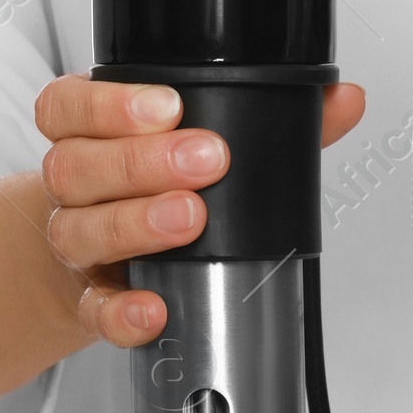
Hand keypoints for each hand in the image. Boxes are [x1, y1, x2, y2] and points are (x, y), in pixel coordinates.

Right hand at [35, 75, 365, 347]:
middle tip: (207, 160)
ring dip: (136, 225)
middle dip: (145, 161)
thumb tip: (342, 100)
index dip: (110, 104)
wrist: (88, 259)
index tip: (169, 106)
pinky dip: (122, 312)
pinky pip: (93, 308)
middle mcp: (75, 184)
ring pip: (80, 230)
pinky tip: (154, 308)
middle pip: (78, 165)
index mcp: (90, 131)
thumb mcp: (200, 140)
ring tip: (190, 219)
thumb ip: (275, 116)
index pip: (70, 106)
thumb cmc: (153, 187)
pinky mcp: (88, 298)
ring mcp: (76, 241)